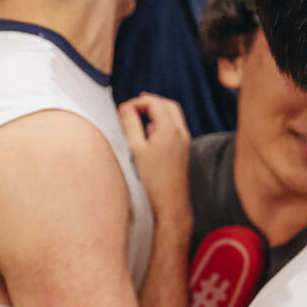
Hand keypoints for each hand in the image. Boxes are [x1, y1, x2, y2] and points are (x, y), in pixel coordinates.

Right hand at [118, 94, 191, 224]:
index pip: (153, 102)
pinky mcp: (182, 152)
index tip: (122, 111)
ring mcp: (184, 142)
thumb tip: (126, 109)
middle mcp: (181, 133)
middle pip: (167, 105)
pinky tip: (147, 134)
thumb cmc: (150, 180)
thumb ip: (129, 124)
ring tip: (137, 117)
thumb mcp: (133, 149)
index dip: (136, 103)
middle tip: (132, 107)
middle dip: (149, 102)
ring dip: (156, 112)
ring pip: (172, 116)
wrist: (168, 205)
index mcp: (170, 128)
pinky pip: (174, 128)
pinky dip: (161, 123)